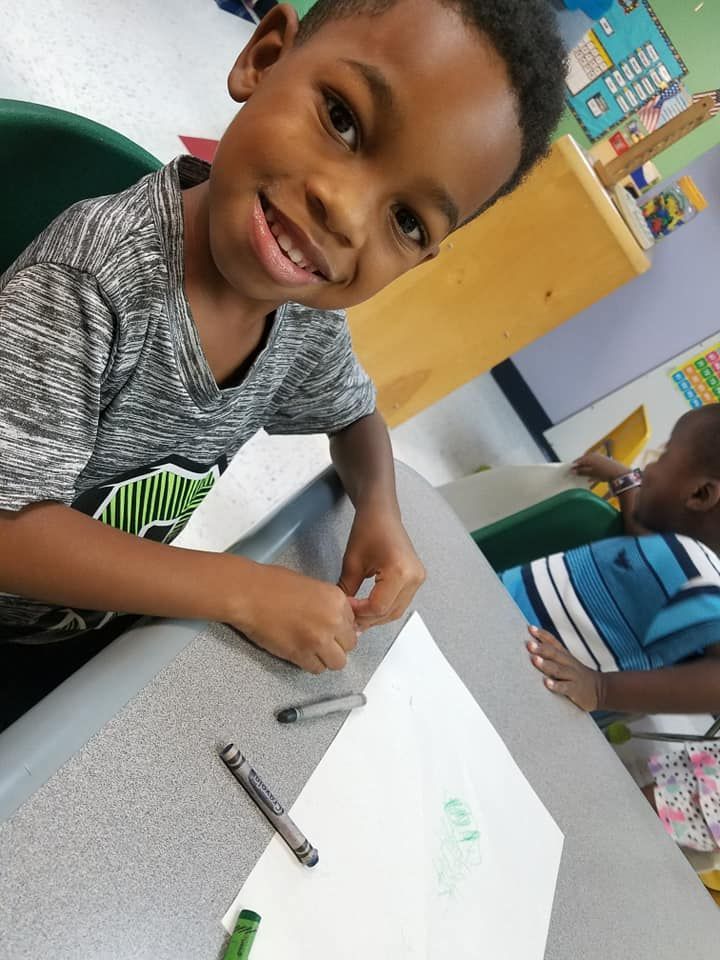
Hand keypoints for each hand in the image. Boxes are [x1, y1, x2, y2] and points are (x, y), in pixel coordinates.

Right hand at [230, 563, 357, 673]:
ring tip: (313, 649)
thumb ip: (330, 604)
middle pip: (350, 645)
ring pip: (338, 662)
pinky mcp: (301, 654)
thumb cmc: (272, 584)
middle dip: (337, 643)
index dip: (341, 627)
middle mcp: (332, 620)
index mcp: (337, 599)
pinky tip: (302, 654)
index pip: (353, 623)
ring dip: (327, 657)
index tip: (331, 628)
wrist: (248, 593)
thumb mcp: (312, 585)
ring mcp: (318, 639)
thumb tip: (340, 620)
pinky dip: (311, 664)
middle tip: (322, 639)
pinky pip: (317, 669)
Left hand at [338, 507, 424, 630]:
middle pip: (389, 612)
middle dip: (367, 618)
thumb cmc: (368, 529)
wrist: (382, 513)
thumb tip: (343, 612)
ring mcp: (418, 579)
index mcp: (400, 571)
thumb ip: (347, 590)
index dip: (359, 612)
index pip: (379, 606)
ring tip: (356, 616)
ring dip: (375, 617)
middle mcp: (414, 577)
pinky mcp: (416, 579)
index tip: (344, 609)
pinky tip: (368, 609)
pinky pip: (400, 602)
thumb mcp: (352, 562)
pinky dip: (384, 608)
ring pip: (395, 611)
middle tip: (347, 619)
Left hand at [526, 626, 602, 710]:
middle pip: (555, 654)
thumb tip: (530, 645)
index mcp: (565, 655)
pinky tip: (546, 683)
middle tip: (529, 644)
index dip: (543, 635)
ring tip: (534, 659)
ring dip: (546, 664)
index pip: (554, 642)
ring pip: (559, 669)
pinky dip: (556, 685)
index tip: (530, 628)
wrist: (601, 689)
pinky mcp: (575, 690)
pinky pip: (565, 687)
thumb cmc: (577, 675)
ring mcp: (573, 676)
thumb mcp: (567, 661)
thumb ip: (552, 654)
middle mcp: (568, 663)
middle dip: (542, 648)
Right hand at [572, 452, 627, 483]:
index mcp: (589, 457)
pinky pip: (594, 465)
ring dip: (585, 469)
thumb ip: (581, 472)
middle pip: (584, 461)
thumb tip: (572, 471)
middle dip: (579, 467)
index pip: (578, 461)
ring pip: (589, 463)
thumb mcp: (591, 473)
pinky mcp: (604, 461)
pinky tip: (590, 477)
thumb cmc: (603, 472)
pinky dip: (591, 470)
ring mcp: (599, 457)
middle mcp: (594, 455)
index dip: (573, 466)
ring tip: (582, 476)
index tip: (569, 471)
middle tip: (575, 474)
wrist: (619, 473)